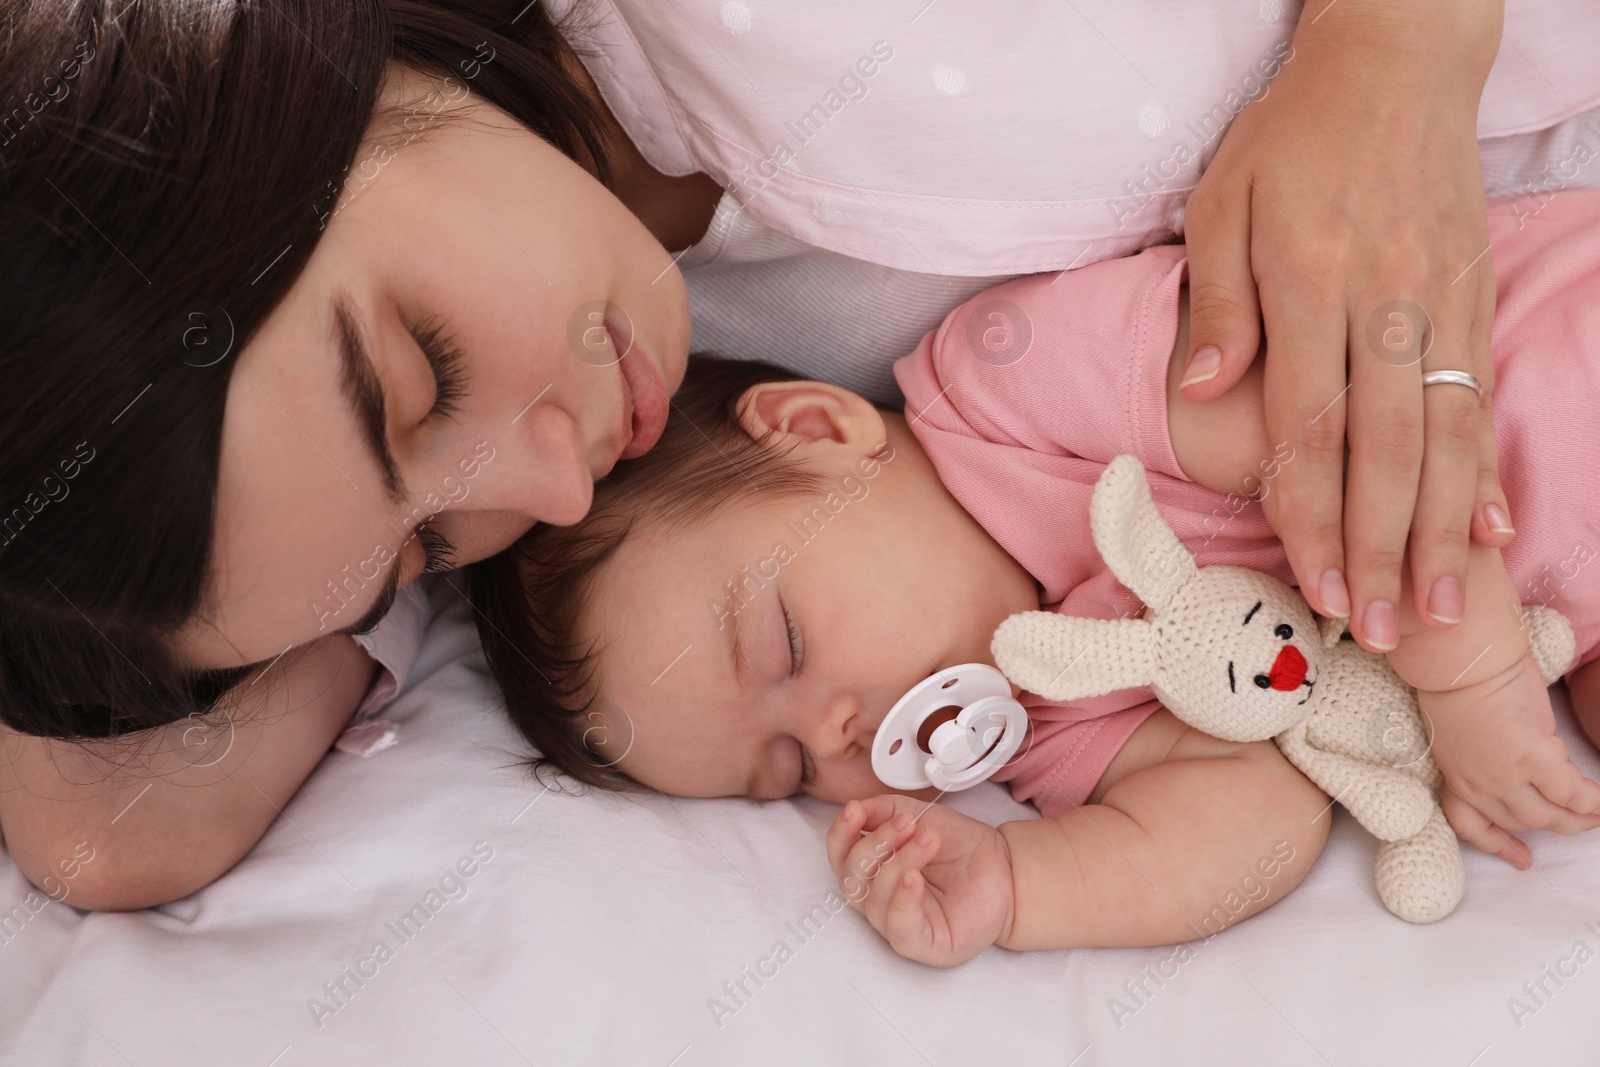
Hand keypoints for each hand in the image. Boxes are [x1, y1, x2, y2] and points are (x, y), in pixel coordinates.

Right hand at [826, 795, 1013, 967]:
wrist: (1006, 868)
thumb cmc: (963, 849)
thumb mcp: (920, 816)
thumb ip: (883, 810)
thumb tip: (855, 809)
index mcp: (873, 870)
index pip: (840, 857)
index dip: (841, 833)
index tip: (855, 810)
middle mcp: (879, 899)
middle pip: (852, 877)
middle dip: (875, 844)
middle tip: (907, 824)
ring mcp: (898, 923)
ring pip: (876, 899)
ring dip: (900, 861)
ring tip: (929, 839)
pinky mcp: (923, 944)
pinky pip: (900, 929)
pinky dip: (902, 901)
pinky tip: (914, 878)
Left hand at [1180, 0, 1512, 652]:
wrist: (1397, 62)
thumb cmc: (1290, 138)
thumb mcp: (1222, 203)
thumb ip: (1218, 304)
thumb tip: (1204, 395)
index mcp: (1311, 281)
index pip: (1311, 423)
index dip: (1310, 511)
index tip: (1309, 582)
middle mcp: (1387, 300)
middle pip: (1386, 448)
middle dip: (1377, 547)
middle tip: (1372, 630)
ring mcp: (1443, 303)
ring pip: (1446, 436)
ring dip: (1437, 531)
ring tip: (1432, 609)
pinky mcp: (1475, 297)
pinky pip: (1483, 398)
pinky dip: (1483, 470)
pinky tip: (1486, 532)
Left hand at [1423, 654, 1599, 867]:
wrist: (1459, 661)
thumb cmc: (1456, 682)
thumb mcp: (1457, 730)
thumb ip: (1480, 751)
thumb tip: (1506, 755)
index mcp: (1455, 776)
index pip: (1471, 825)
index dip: (1498, 845)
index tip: (1521, 858)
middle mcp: (1478, 784)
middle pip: (1521, 821)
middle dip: (1553, 825)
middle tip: (1579, 822)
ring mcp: (1505, 775)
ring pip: (1549, 815)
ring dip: (1578, 819)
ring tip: (1596, 815)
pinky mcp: (1533, 758)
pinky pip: (1573, 794)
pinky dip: (1594, 802)